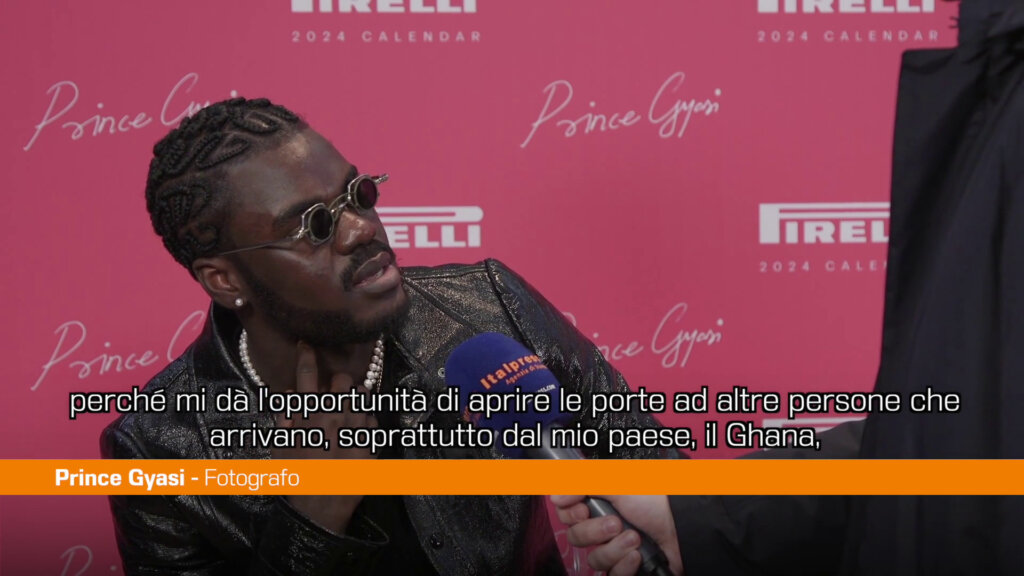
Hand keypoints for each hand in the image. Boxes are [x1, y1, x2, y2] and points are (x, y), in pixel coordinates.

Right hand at [270, 342, 377, 533]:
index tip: (306, 343)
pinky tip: (358, 427)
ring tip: (349, 409)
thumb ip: (285, 416)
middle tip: (335, 393)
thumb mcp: (282, 445)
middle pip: (342, 380)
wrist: (319, 505)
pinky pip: (372, 417)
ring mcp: (354, 427)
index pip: (306, 374)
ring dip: (355, 399)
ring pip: (362, 396)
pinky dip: (365, 418)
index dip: (306, 354)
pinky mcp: (370, 440)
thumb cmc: (295, 477)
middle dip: (339, 383)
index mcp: (307, 416)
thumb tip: (289, 394)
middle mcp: (332, 416)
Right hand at [551, 495, 682, 575]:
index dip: (569, 513)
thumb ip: (582, 483)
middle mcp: (604, 526)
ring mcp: (616, 549)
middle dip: (595, 531)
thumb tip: (556, 495)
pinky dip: (623, 566)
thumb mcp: (617, 482)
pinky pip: (611, 575)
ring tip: (634, 538)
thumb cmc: (656, 499)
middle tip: (616, 522)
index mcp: (599, 502)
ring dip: (614, 548)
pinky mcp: (627, 568)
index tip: (582, 508)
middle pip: (575, 537)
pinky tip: (637, 556)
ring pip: (594, 558)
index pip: (566, 513)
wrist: (686, 526)